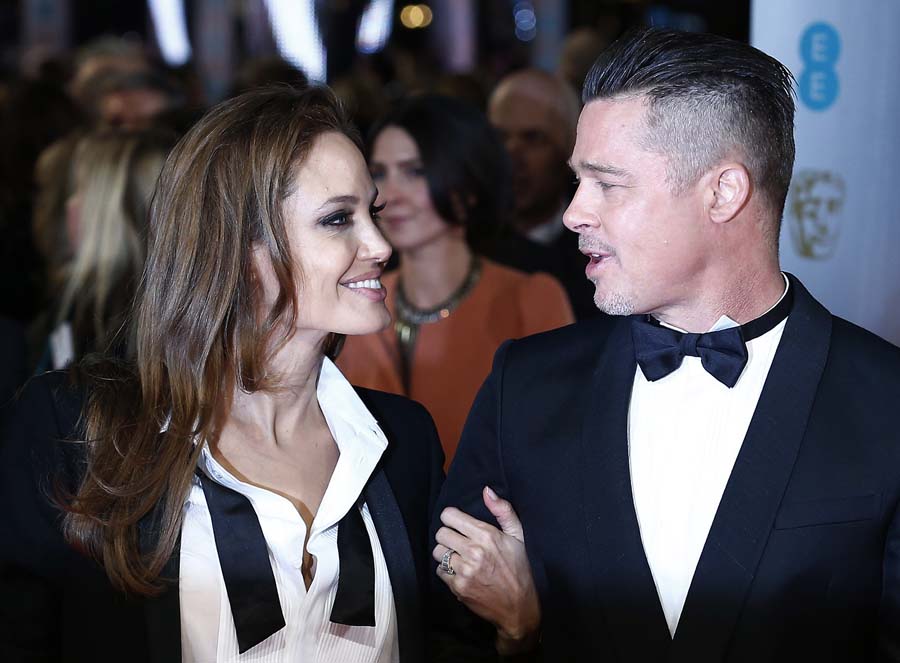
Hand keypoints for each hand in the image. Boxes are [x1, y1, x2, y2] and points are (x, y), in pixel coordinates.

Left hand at [433, 486, 540, 653]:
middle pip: (441, 533)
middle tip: (459, 542)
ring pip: (438, 552)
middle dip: (448, 535)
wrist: (520, 607)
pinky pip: (440, 571)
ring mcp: (464, 570)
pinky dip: (448, 571)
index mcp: (487, 535)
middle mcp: (473, 551)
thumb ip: (503, 510)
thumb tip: (487, 491)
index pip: (449, 516)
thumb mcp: (518, 536)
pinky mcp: (458, 587)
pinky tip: (462, 572)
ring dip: (446, 553)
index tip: (457, 523)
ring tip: (460, 557)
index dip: (451, 518)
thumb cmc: (520, 569)